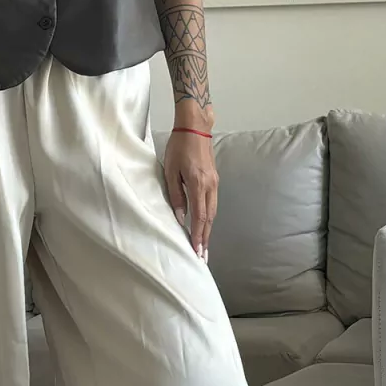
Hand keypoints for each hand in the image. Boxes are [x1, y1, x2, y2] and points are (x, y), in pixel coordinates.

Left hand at [163, 128, 216, 260]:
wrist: (195, 128)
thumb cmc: (179, 146)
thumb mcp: (170, 171)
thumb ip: (175, 195)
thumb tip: (179, 217)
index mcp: (198, 184)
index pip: (200, 217)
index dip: (199, 236)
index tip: (198, 252)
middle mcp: (210, 186)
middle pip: (209, 218)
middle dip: (206, 239)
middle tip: (203, 257)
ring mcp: (215, 183)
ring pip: (213, 212)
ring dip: (208, 230)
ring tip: (204, 246)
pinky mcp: (214, 179)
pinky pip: (213, 203)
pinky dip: (209, 217)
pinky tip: (205, 224)